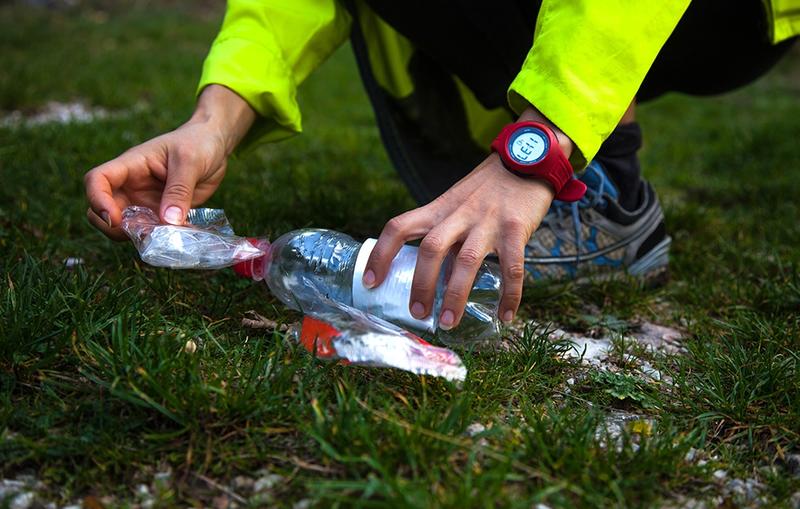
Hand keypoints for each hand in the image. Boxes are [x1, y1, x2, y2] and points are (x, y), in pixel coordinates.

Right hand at [84, 85, 254, 239]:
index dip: (97, 200)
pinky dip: (159, 240)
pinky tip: (177, 238)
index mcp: (131, 166)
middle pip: (102, 211)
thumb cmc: (197, 143)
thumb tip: (169, 221)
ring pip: (126, 226)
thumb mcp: (190, 161)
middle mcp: (132, 186)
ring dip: (138, 237)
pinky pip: (151, 232)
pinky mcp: (161, 214)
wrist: (214, 146)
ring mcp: (144, 202)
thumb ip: (179, 190)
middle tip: (142, 234)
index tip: (114, 219)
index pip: (97, 180)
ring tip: (164, 237)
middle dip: (114, 228)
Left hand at [364, 108, 573, 328]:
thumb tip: (429, 276)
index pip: (399, 227)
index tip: (371, 282)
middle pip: (431, 249)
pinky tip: (506, 316)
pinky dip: (509, 295)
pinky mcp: (515, 229)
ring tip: (448, 322)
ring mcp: (488, 222)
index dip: (381, 254)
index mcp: (439, 209)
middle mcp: (459, 215)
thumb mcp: (456, 202)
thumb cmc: (487, 189)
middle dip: (421, 285)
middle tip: (417, 313)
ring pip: (465, 261)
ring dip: (455, 295)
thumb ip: (443, 232)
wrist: (526, 160)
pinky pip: (512, 268)